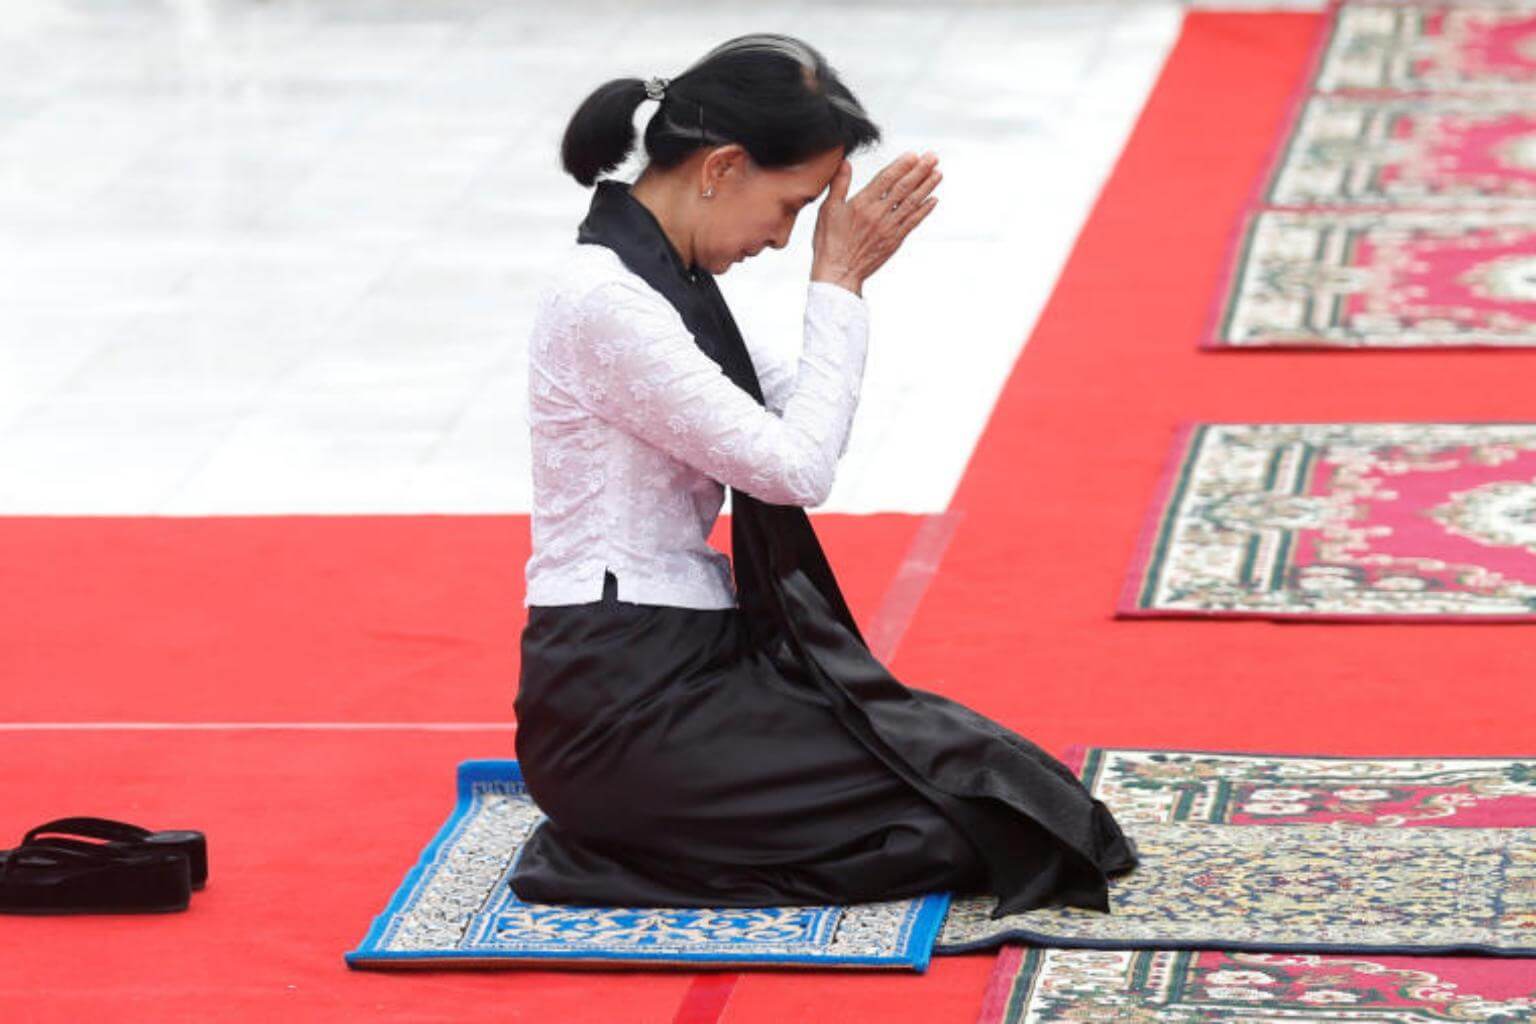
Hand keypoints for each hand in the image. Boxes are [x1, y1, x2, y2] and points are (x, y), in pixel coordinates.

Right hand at [811, 150, 941, 293]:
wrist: (838, 273)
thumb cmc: (830, 243)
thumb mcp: (828, 210)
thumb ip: (839, 184)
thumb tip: (845, 162)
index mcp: (862, 204)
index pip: (886, 178)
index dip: (902, 165)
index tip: (914, 155)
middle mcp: (878, 214)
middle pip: (904, 187)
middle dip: (920, 170)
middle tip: (932, 157)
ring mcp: (889, 227)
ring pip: (912, 202)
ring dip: (927, 187)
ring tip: (938, 173)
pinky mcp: (894, 240)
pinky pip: (913, 222)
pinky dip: (925, 210)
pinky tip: (933, 199)